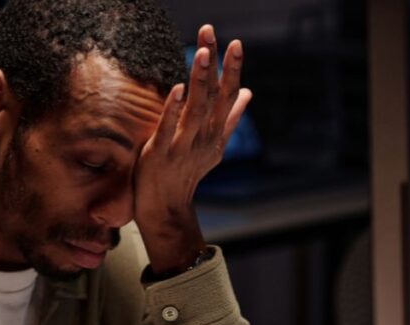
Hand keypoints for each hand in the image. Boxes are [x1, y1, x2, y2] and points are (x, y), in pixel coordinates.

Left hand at [133, 24, 251, 273]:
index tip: (236, 43)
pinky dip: (173, 109)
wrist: (166, 207)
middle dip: (215, 63)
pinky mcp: (161, 153)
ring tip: (201, 52)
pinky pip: (168, 128)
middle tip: (212, 33)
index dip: (232, 68)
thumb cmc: (186, 174)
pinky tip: (177, 88)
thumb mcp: (213, 146)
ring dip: (199, 80)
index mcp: (215, 132)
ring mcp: (183, 145)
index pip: (228, 94)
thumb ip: (229, 119)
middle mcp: (204, 136)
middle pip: (213, 95)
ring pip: (195, 108)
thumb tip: (248, 93)